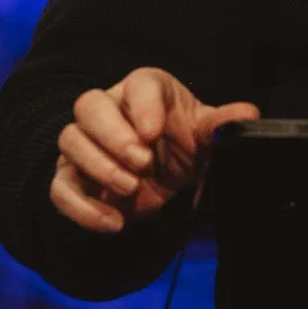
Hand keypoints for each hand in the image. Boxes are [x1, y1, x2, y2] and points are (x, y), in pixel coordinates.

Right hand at [49, 66, 258, 233]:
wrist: (166, 173)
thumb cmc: (185, 142)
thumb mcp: (206, 135)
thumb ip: (221, 124)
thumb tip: (248, 115)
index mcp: (144, 89)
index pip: (137, 85)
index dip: (142, 107)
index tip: (154, 133)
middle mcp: (108, 108)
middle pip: (88, 106)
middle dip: (112, 136)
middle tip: (142, 163)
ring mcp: (84, 142)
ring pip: (70, 141)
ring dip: (98, 167)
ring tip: (132, 188)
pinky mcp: (71, 176)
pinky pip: (59, 188)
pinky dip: (82, 208)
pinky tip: (114, 223)